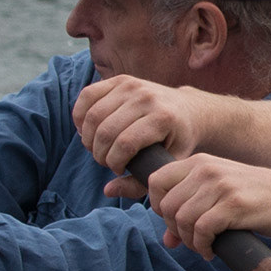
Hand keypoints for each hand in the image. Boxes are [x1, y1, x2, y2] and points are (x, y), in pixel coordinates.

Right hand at [76, 75, 206, 188]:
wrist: (190, 109)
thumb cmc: (177, 142)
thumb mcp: (167, 165)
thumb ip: (138, 183)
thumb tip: (108, 190)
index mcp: (162, 118)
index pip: (124, 144)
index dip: (114, 163)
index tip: (119, 168)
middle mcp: (146, 98)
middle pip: (105, 131)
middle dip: (99, 153)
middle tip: (106, 160)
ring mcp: (132, 86)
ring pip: (93, 115)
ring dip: (88, 138)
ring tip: (98, 147)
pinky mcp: (120, 80)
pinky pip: (87, 95)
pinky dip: (80, 115)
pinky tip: (86, 130)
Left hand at [137, 152, 270, 254]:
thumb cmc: (256, 199)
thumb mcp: (220, 196)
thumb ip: (190, 211)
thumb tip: (167, 241)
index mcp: (199, 162)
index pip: (155, 182)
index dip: (158, 207)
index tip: (175, 223)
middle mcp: (206, 169)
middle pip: (166, 206)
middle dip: (175, 230)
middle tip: (193, 240)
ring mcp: (221, 185)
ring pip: (182, 219)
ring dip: (189, 241)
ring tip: (204, 246)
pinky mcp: (235, 204)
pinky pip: (202, 230)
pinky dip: (202, 247)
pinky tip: (212, 251)